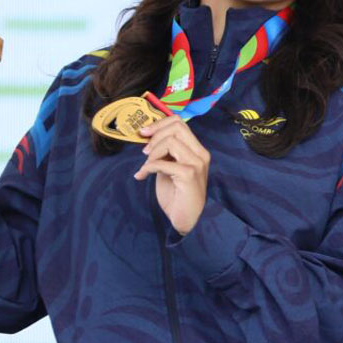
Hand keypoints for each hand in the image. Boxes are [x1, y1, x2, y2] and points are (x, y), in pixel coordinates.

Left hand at [134, 115, 209, 234]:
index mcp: (197, 150)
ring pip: (171, 142)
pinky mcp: (189, 175)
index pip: (180, 123)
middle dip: (155, 136)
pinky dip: (148, 167)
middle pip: (177, 127)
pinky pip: (163, 162)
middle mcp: (200, 154)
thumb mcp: (170, 166)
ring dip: (153, 153)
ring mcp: (196, 164)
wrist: (184, 219)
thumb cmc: (176, 194)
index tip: (144, 133)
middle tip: (144, 151)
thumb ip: (166, 152)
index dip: (160, 124)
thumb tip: (148, 135)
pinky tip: (142, 176)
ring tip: (146, 166)